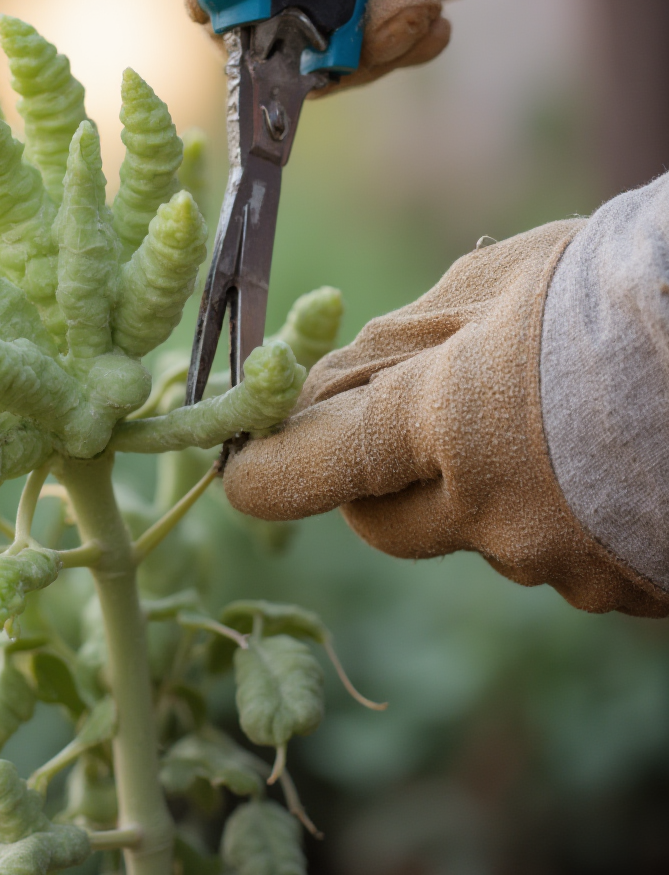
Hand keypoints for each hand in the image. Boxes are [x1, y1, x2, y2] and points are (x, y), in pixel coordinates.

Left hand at [222, 220, 668, 617]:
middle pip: (380, 521)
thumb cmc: (628, 285)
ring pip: (479, 537)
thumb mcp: (498, 282)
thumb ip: (398, 343)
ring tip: (560, 417)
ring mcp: (562, 564)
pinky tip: (611, 457)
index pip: (304, 471)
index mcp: (443, 425)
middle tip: (410, 425)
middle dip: (374, 479)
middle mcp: (490, 513)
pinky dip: (562, 514)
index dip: (266, 472)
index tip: (246, 467)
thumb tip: (331, 383)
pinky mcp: (625, 591)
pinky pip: (560, 558)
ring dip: (485, 488)